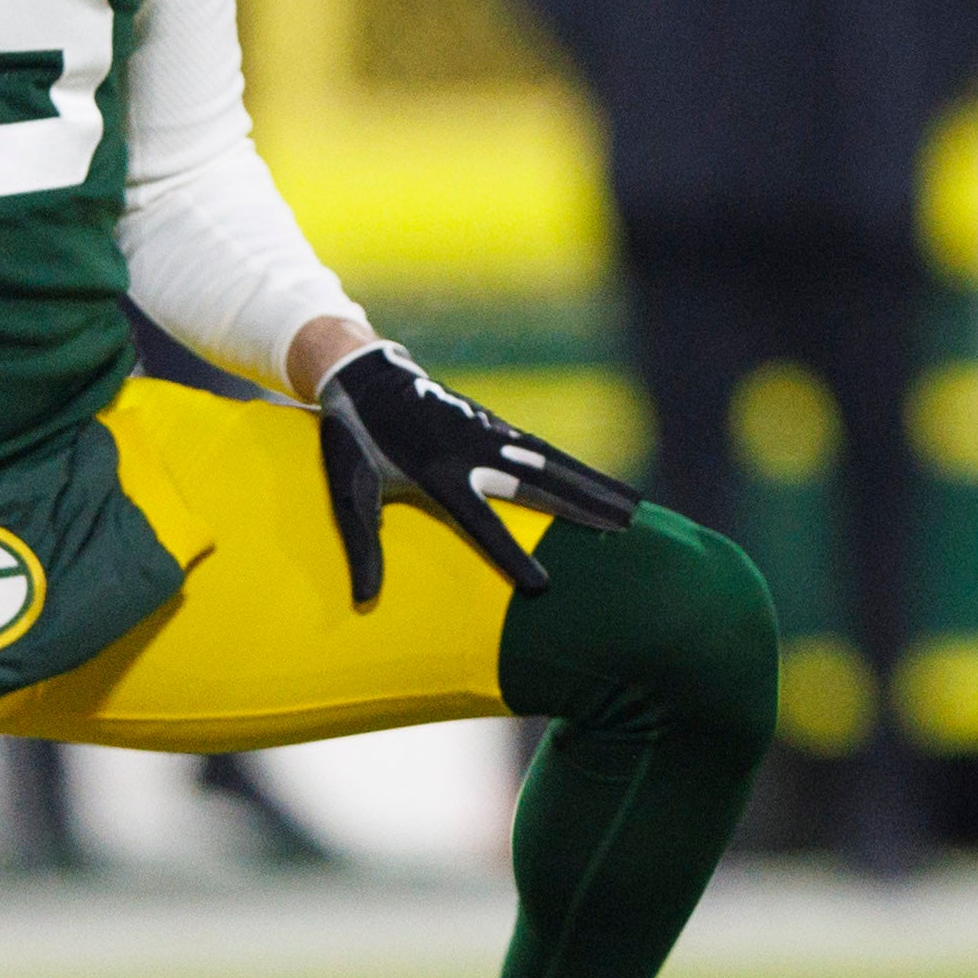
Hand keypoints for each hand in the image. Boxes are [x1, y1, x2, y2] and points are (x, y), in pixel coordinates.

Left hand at [320, 342, 644, 603]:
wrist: (364, 376)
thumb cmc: (352, 442)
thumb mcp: (348, 493)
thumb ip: (360, 547)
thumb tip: (363, 601)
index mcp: (436, 473)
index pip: (482, 522)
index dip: (512, 554)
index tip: (542, 584)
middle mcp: (470, 451)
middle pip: (537, 485)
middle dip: (583, 507)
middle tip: (625, 529)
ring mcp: (486, 433)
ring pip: (549, 463)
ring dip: (591, 485)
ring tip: (629, 508)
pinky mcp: (493, 424)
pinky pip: (540, 450)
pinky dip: (573, 467)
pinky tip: (595, 482)